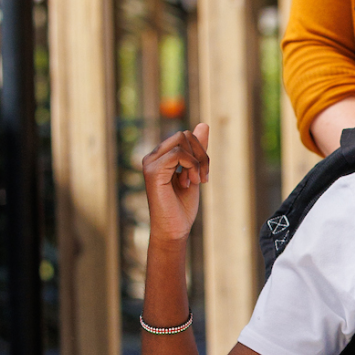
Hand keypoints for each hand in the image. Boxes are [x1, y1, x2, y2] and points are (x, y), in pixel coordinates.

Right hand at [141, 125, 209, 245]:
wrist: (173, 230)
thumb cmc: (181, 207)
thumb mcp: (195, 172)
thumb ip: (197, 150)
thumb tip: (203, 124)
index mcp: (161, 157)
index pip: (185, 136)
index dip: (201, 152)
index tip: (203, 175)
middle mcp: (152, 157)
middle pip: (185, 134)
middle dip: (202, 154)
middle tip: (203, 178)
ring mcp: (150, 163)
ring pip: (182, 139)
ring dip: (198, 161)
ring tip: (195, 181)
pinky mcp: (152, 171)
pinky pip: (178, 153)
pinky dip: (191, 166)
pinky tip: (188, 183)